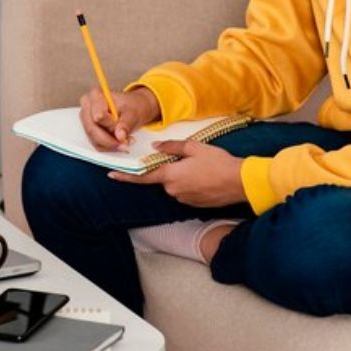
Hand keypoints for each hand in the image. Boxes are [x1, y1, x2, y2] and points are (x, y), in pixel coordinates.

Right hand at [79, 85, 160, 151]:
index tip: (122, 128)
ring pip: (94, 139)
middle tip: (125, 142)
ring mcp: (86, 120)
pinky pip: (96, 144)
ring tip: (126, 141)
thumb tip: (120, 136)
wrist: (132, 108)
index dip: (111, 125)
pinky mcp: (89, 130)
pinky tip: (120, 142)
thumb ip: (126, 123)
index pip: (98, 116)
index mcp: (95, 95)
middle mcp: (87, 107)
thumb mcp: (133, 112)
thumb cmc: (131, 106)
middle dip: (110, 140)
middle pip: (92, 129)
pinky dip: (109, 147)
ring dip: (111, 144)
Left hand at [108, 140, 246, 207]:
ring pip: (175, 184)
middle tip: (191, 159)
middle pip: (163, 178)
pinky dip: (191, 183)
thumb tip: (156, 146)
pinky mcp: (194, 204)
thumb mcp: (195, 148)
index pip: (143, 176)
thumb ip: (172, 147)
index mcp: (170, 175)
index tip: (111, 174)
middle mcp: (173, 190)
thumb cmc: (218, 163)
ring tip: (202, 166)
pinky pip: (186, 191)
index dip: (126, 175)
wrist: (239, 182)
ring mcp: (183, 199)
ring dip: (182, 175)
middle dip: (171, 168)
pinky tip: (205, 176)